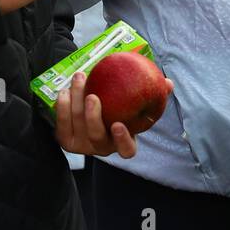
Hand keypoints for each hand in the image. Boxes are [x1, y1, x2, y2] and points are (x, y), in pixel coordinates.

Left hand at [54, 72, 175, 156]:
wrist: (90, 111)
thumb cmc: (120, 107)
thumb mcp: (137, 102)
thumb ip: (154, 94)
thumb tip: (168, 83)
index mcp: (122, 143)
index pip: (126, 150)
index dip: (122, 140)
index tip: (118, 124)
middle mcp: (102, 148)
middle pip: (96, 136)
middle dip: (92, 116)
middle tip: (92, 96)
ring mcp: (83, 146)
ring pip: (77, 126)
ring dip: (75, 100)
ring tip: (80, 78)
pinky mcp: (66, 140)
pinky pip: (61, 125)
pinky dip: (61, 107)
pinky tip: (65, 91)